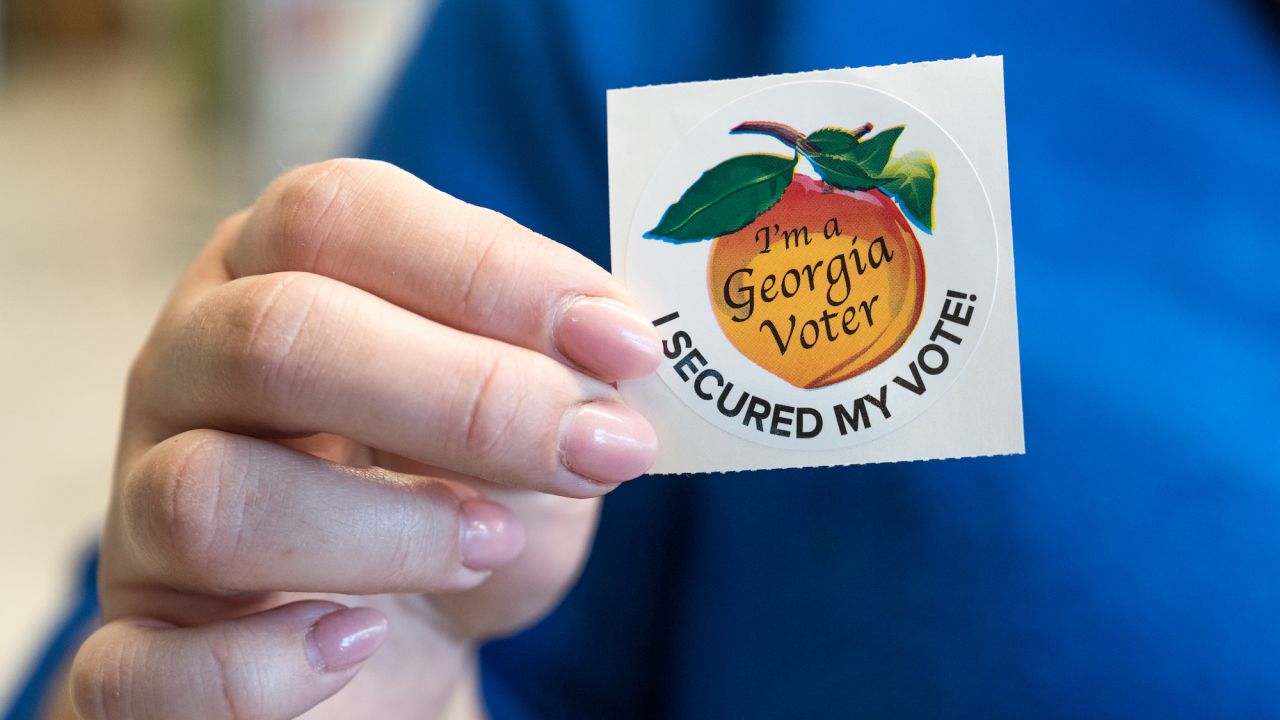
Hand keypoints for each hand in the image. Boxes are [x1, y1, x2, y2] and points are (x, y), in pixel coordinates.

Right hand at [61, 159, 660, 718]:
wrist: (393, 640)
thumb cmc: (458, 501)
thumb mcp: (525, 425)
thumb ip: (558, 379)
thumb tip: (612, 362)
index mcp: (274, 276)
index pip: (338, 216)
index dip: (490, 272)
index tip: (625, 344)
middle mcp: (189, 375)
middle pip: (276, 336)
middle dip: (463, 396)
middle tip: (594, 450)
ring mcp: (141, 514)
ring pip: (208, 497)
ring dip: (387, 528)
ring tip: (491, 545)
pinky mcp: (138, 651)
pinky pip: (147, 668)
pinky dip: (266, 665)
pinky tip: (357, 642)